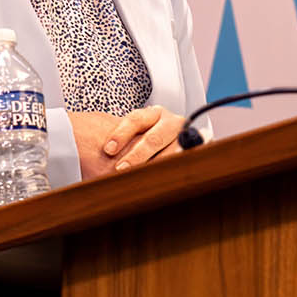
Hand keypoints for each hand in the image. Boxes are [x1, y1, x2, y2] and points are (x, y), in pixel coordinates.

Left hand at [68, 106, 185, 178]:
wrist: (176, 144)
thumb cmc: (147, 143)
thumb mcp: (138, 137)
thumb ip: (122, 143)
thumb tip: (100, 157)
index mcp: (154, 114)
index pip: (136, 120)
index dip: (121, 134)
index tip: (108, 150)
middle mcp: (172, 122)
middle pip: (153, 138)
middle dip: (136, 155)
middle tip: (120, 169)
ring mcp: (185, 138)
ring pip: (170, 152)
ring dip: (153, 167)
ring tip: (140, 179)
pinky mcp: (196, 152)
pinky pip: (183, 162)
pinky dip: (170, 172)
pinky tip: (158, 182)